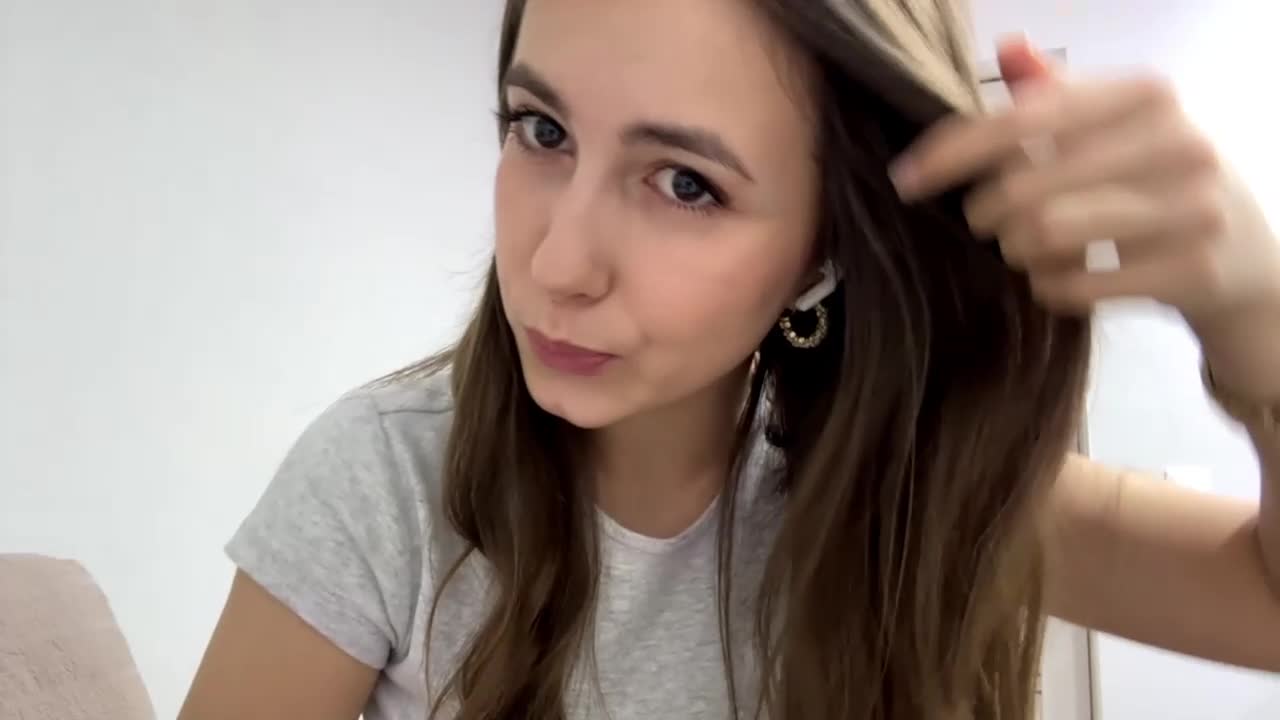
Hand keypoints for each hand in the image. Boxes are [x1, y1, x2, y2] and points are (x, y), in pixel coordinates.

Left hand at [888, 37, 1279, 327]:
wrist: (1250, 258)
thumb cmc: (1162, 183)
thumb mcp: (1122, 127)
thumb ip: (1062, 94)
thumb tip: (1008, 46)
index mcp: (1148, 94)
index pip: (1022, 120)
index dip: (952, 152)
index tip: (905, 178)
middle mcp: (1177, 140)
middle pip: (1024, 187)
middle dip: (985, 214)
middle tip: (987, 222)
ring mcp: (1192, 207)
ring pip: (1044, 236)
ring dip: (1017, 252)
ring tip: (1027, 248)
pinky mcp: (1192, 270)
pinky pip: (1073, 287)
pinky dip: (1049, 289)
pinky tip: (1060, 279)